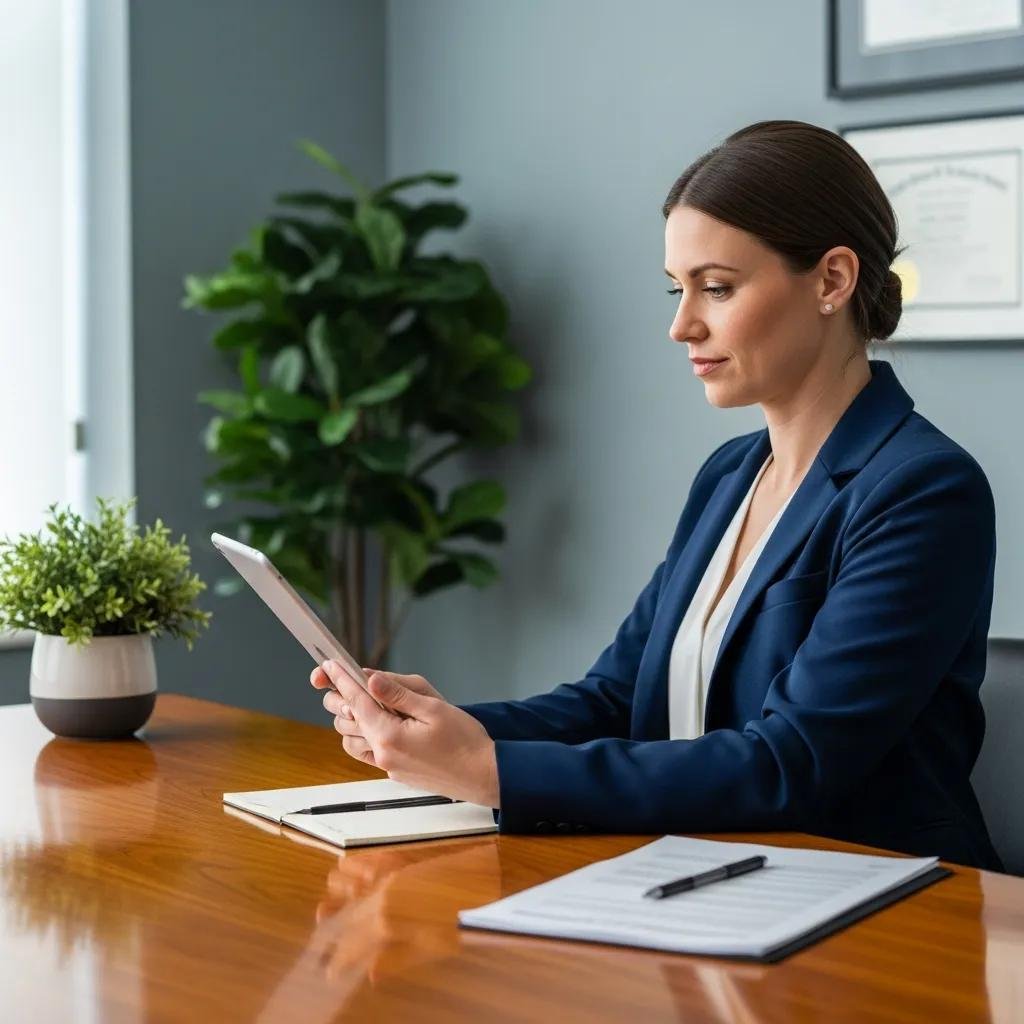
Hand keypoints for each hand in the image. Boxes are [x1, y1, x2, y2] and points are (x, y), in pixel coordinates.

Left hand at [319, 660, 498, 807]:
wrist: (483, 775)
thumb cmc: (465, 742)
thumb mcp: (434, 708)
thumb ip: (398, 694)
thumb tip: (371, 679)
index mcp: (389, 735)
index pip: (356, 701)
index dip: (341, 679)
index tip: (330, 665)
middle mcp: (383, 753)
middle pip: (346, 721)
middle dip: (344, 698)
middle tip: (353, 679)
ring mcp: (388, 765)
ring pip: (353, 739)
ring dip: (355, 719)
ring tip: (373, 702)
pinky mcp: (396, 771)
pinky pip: (368, 752)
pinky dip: (367, 735)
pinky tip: (384, 724)